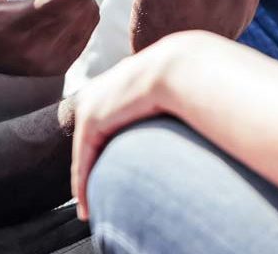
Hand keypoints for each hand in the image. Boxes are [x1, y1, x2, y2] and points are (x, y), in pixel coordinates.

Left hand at [69, 32, 221, 219]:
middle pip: (92, 138)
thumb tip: (189, 130)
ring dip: (86, 183)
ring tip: (89, 210)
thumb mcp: (176, 95)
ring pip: (85, 152)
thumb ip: (171, 112)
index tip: (113, 173)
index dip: (108, 151)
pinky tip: (87, 205)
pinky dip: (84, 183)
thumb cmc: (193, 82)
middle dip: (91, 169)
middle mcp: (102, 90)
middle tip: (92, 199)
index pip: (108, 123)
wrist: (183, 68)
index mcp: (122, 83)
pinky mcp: (91, 118)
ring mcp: (93, 102)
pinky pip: (84, 158)